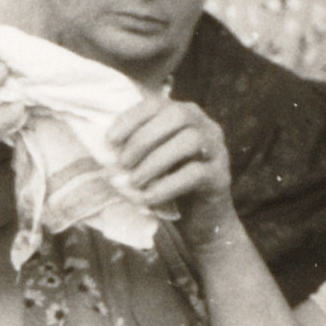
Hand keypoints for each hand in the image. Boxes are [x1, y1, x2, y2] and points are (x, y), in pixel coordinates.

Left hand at [106, 94, 237, 242]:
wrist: (202, 221)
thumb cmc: (169, 187)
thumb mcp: (150, 163)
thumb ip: (135, 151)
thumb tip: (105, 151)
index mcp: (185, 115)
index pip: (157, 104)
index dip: (132, 118)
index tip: (110, 140)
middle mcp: (205, 126)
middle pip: (177, 115)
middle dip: (144, 138)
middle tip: (123, 163)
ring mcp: (217, 149)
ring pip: (189, 141)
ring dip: (155, 161)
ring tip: (134, 182)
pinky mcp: (220, 176)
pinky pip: (195, 173)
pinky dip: (167, 185)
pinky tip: (148, 198)